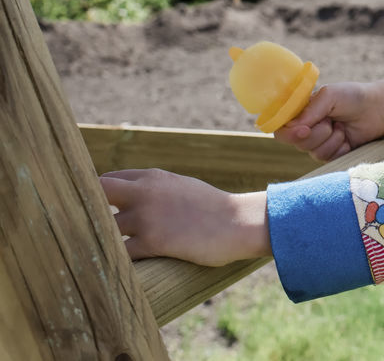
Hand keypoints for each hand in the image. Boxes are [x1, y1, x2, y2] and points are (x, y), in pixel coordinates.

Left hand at [101, 169, 268, 264]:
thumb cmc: (214, 208)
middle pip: (95, 195)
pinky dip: (113, 261)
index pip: (106, 180)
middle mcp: (145, 192)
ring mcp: (147, 217)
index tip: (92, 212)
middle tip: (83, 230)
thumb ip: (155, 189)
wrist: (239, 222)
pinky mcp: (153, 242)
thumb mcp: (182, 187)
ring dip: (99, 240)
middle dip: (85, 210)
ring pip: (103, 228)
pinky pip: (119, 253)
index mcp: (152, 177)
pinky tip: (112, 268)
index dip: (96, 196)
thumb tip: (134, 198)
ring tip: (96, 253)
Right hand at [274, 79, 383, 161]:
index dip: (289, 133)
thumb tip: (296, 127)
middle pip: (296, 143)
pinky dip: (340, 148)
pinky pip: (328, 158)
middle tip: (332, 121)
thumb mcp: (330, 95)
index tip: (305, 130)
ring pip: (313, 152)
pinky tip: (347, 138)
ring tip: (342, 127)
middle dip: (317, 133)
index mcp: (301, 113)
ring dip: (331, 139)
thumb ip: (311, 109)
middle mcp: (306, 129)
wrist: (379, 109)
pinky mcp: (332, 154)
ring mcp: (319, 143)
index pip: (280, 128)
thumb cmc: (353, 97)